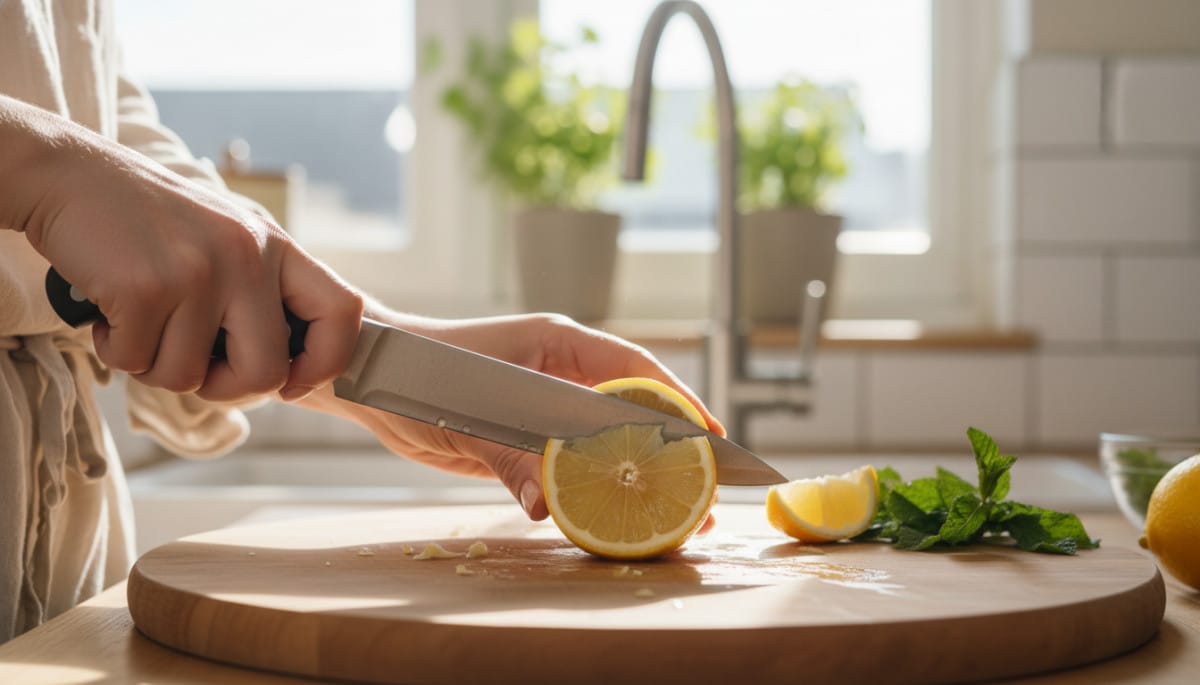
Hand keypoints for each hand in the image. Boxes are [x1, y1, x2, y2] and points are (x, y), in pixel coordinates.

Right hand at [8, 100, 361, 401]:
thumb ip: (261, 293)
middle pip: (266, 373)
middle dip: (224, 387)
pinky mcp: (148, 288)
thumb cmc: (149, 222)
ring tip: (140, 320)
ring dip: (155, 364)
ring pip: (190, 377)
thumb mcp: (227, 241)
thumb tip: (284, 371)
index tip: (292, 381)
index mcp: (277, 248)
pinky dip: (116, 349)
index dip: (327, 361)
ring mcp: (201, 272)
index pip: (344, 312)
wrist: (70, 174)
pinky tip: (110, 311)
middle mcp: (249, 257)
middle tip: (192, 363)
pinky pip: (138, 362)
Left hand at [300, 313, 723, 522]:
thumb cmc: (421, 373)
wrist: (373, 377)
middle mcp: (562, 371)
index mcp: (558, 345)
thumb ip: (512, 457)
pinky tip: (613, 518)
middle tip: (703, 497)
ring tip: (677, 520)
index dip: (678, 402)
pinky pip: (575, 462)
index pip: (636, 369)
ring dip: (637, 475)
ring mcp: (548, 403)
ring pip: (608, 440)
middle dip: (671, 452)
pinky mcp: (530, 433)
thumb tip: (549, 509)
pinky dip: (595, 488)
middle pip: (633, 410)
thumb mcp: (470, 414)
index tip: (711, 437)